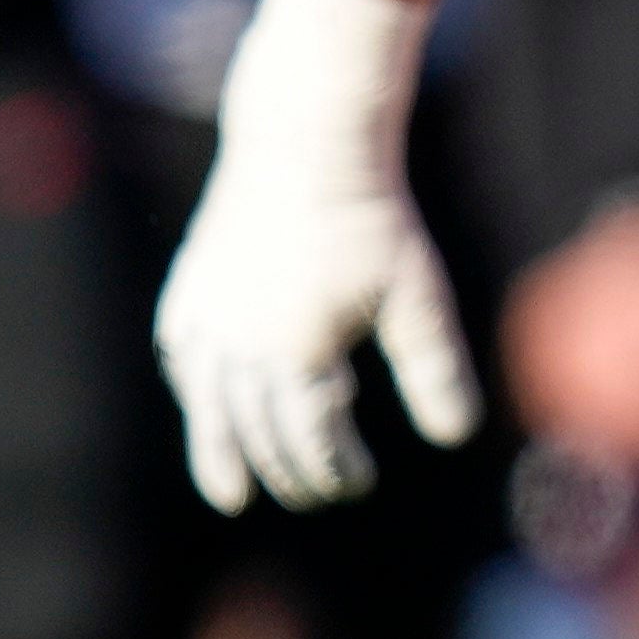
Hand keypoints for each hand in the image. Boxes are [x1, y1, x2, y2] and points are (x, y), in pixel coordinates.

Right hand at [151, 0, 475, 509]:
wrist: (305, 145)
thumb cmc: (371, 221)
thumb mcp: (418, 298)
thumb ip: (435, 371)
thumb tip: (456, 438)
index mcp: (297, 354)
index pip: (311, 439)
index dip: (335, 469)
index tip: (358, 481)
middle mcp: (241, 346)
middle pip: (259, 432)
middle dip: (287, 469)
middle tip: (312, 491)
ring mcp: (208, 318)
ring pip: (210, 404)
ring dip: (219, 452)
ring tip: (228, 493)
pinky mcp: (191, 288)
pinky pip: (182, 356)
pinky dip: (194, 391)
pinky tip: (203, 401)